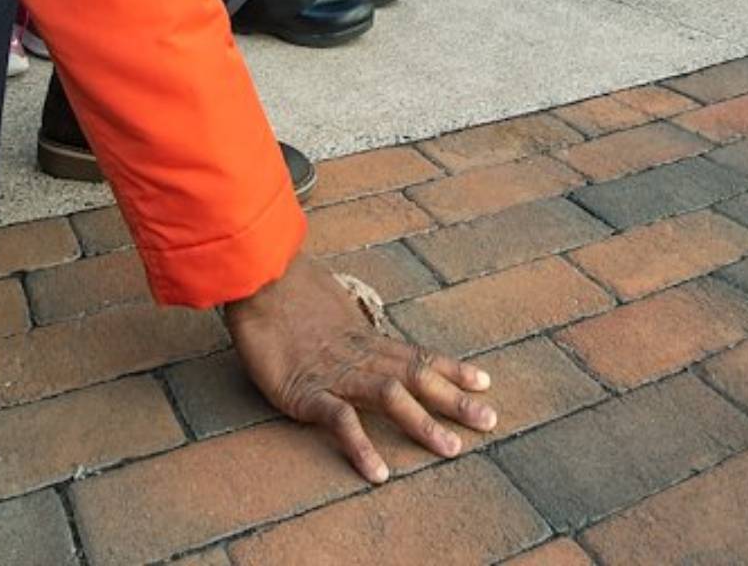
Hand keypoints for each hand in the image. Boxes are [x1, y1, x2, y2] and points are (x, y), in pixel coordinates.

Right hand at [225, 252, 496, 483]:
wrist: (258, 276)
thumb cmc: (286, 288)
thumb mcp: (325, 306)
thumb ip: (345, 324)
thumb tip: (355, 327)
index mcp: (364, 336)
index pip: (417, 353)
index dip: (452, 368)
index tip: (485, 381)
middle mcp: (359, 353)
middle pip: (416, 375)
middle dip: (455, 399)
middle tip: (490, 420)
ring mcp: (336, 372)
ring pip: (390, 396)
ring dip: (422, 422)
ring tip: (450, 449)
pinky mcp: (306, 390)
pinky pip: (340, 421)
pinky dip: (362, 446)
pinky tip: (379, 472)